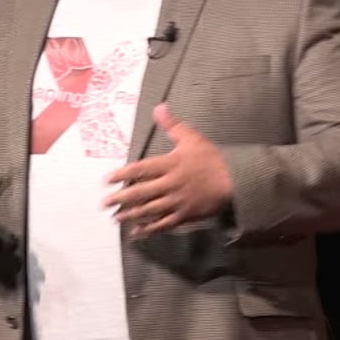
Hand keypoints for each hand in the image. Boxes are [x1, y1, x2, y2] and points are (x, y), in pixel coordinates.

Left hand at [103, 103, 232, 236]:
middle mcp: (170, 184)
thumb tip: (158, 108)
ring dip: (131, 214)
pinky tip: (137, 231)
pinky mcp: (185, 215)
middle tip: (104, 203)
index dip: (122, 175)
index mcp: (169, 164)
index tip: (107, 180)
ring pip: (149, 210)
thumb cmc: (211, 158)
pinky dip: (149, 228)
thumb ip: (172, 124)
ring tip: (116, 217)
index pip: (140, 169)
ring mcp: (177, 202)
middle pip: (140, 192)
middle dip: (120, 198)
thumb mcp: (191, 137)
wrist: (235, 180)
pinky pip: (164, 223)